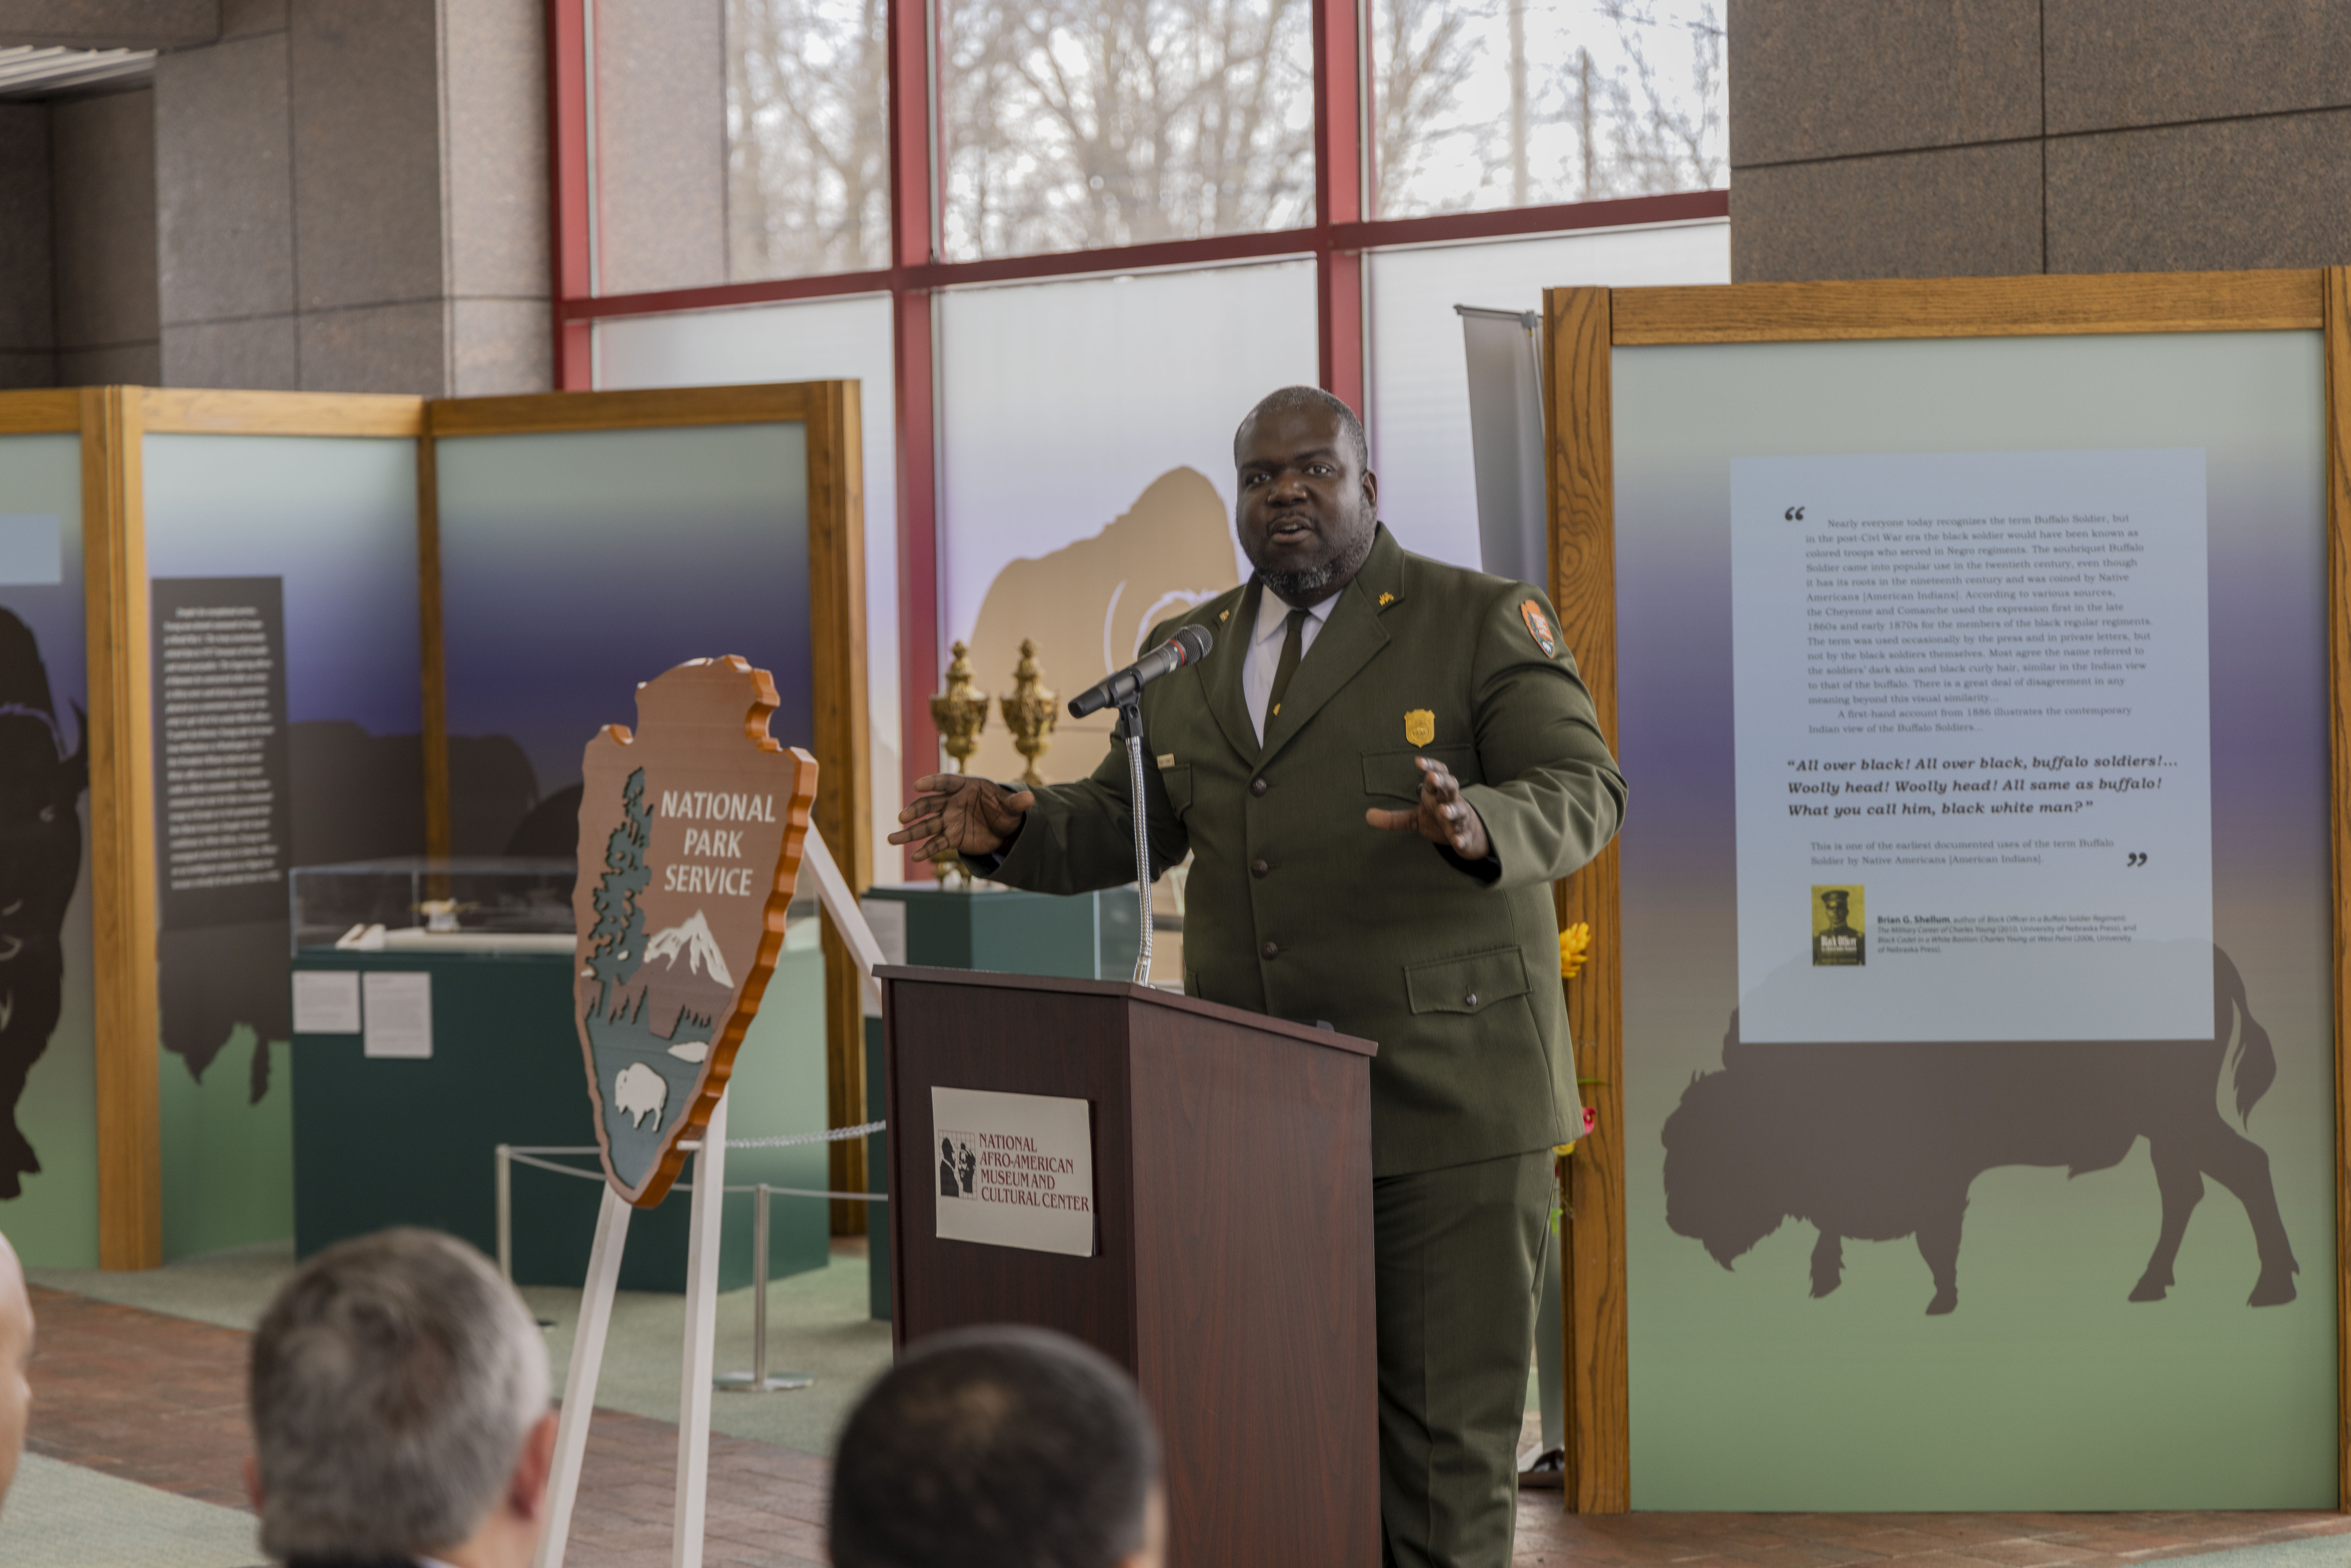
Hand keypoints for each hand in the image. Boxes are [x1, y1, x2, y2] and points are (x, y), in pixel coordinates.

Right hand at [888, 773, 1035, 863]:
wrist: (1006, 828)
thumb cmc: (1006, 809)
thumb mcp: (1013, 807)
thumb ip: (1017, 803)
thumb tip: (1030, 798)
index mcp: (965, 787)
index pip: (945, 782)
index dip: (932, 783)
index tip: (917, 785)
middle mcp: (952, 803)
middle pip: (930, 805)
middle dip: (916, 810)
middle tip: (902, 817)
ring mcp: (950, 820)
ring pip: (927, 825)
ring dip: (909, 832)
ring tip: (891, 839)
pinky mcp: (952, 837)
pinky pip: (936, 843)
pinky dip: (926, 850)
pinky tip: (914, 856)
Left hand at [1366, 757, 1489, 859]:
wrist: (1467, 835)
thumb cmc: (1440, 818)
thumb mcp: (1416, 817)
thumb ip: (1394, 818)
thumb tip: (1367, 816)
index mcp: (1438, 793)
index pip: (1438, 773)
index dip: (1430, 766)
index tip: (1418, 761)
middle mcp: (1450, 802)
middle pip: (1451, 786)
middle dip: (1442, 781)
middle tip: (1432, 778)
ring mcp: (1460, 819)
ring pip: (1459, 810)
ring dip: (1452, 810)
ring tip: (1443, 811)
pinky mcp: (1465, 836)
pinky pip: (1464, 837)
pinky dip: (1461, 839)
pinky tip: (1457, 842)